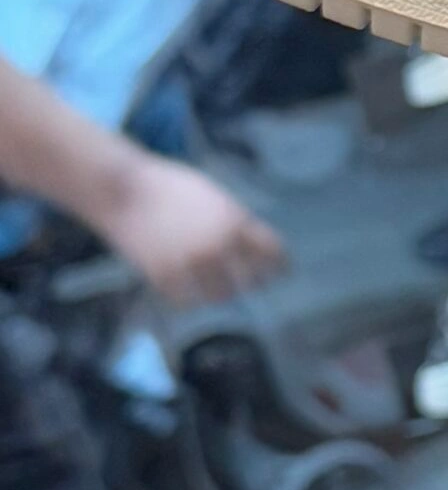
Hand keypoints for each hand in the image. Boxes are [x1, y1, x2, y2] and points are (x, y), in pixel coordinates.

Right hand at [98, 153, 286, 307]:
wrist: (124, 188)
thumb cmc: (171, 188)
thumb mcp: (215, 197)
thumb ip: (237, 222)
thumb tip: (257, 249)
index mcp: (234, 221)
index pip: (272, 255)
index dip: (279, 266)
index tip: (280, 273)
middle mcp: (217, 244)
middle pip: (250, 281)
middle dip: (251, 282)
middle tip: (249, 284)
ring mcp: (190, 262)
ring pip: (219, 296)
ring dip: (220, 293)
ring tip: (217, 290)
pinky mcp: (163, 275)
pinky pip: (185, 301)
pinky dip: (187, 299)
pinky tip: (187, 294)